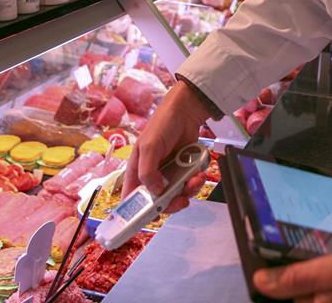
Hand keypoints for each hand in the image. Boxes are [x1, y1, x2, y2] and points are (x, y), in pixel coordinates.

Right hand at [122, 81, 211, 213]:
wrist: (187, 112)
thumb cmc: (162, 125)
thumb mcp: (149, 147)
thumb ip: (148, 172)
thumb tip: (156, 193)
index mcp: (136, 172)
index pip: (131, 199)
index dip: (137, 213)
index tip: (149, 220)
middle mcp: (152, 176)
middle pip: (158, 202)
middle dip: (172, 203)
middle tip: (182, 200)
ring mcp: (169, 173)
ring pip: (177, 195)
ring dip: (188, 191)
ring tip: (195, 180)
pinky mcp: (184, 170)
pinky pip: (190, 184)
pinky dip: (196, 182)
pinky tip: (199, 173)